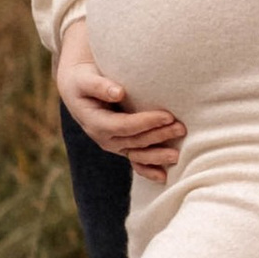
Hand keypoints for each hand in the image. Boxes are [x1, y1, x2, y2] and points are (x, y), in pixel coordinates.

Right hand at [56, 13, 183, 182]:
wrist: (78, 90)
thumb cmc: (83, 80)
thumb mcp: (85, 80)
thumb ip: (100, 86)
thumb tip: (119, 92)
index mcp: (95, 123)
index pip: (124, 126)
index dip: (146, 123)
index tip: (167, 116)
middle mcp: (105, 139)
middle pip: (136, 141)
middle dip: (159, 136)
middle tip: (180, 128)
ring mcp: (114, 145)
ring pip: (138, 155)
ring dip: (158, 155)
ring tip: (177, 154)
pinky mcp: (122, 146)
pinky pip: (135, 162)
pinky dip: (149, 171)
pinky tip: (163, 177)